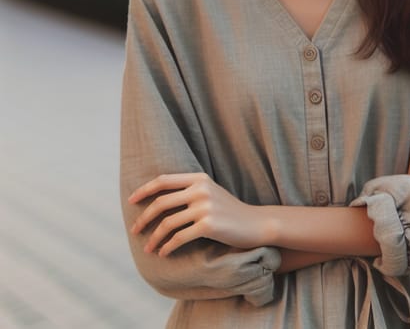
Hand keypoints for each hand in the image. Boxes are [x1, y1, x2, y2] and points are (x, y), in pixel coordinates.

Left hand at [128, 172, 264, 256]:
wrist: (255, 223)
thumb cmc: (229, 211)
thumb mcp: (210, 193)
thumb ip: (189, 191)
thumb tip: (157, 200)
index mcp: (199, 178)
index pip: (164, 180)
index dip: (144, 190)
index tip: (131, 201)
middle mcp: (201, 189)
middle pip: (161, 203)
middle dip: (144, 218)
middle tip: (134, 230)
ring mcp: (205, 206)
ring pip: (168, 223)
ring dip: (153, 238)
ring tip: (148, 248)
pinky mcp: (208, 225)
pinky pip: (179, 238)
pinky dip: (167, 247)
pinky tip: (163, 253)